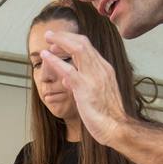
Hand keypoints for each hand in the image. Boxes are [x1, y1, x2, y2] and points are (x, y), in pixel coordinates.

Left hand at [41, 29, 126, 146]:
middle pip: (83, 43)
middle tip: (50, 35)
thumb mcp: (96, 95)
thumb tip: (67, 78)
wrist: (117, 128)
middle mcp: (101, 69)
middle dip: (65, 36)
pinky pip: (67, 69)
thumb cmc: (107, 115)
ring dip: (60, 41)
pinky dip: (55, 60)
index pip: (89, 48)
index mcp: (105, 70)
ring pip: (77, 49)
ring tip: (47, 38)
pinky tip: (45, 56)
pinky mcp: (85, 87)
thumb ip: (82, 84)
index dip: (72, 42)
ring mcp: (94, 77)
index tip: (60, 43)